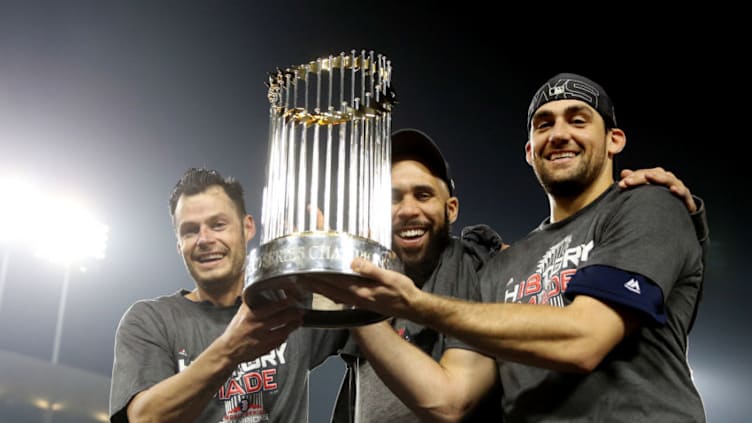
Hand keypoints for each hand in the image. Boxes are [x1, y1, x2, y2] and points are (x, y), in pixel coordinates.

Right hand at [221, 295, 302, 363]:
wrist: (228, 349)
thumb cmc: (236, 329)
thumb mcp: (242, 312)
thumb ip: (253, 302)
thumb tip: (262, 288)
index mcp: (251, 316)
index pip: (271, 307)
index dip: (285, 303)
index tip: (293, 299)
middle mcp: (256, 327)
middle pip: (280, 319)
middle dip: (293, 314)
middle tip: (301, 310)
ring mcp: (262, 339)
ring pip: (283, 331)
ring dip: (293, 325)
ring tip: (299, 320)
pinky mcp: (265, 349)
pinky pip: (280, 342)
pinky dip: (286, 336)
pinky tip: (289, 331)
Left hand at [299, 257, 421, 318]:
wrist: (412, 307)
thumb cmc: (403, 291)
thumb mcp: (389, 277)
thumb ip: (371, 269)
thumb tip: (353, 261)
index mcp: (359, 290)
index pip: (333, 279)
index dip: (318, 272)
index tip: (304, 268)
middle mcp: (355, 297)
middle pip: (327, 288)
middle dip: (312, 281)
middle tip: (296, 275)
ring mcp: (357, 301)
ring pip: (331, 294)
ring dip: (317, 288)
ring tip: (305, 282)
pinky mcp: (361, 302)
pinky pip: (340, 297)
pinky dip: (329, 293)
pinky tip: (326, 291)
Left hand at [618, 168, 696, 212]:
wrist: (682, 210)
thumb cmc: (661, 199)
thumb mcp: (648, 191)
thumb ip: (636, 181)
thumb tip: (624, 172)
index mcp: (657, 177)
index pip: (643, 174)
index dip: (632, 177)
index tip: (620, 184)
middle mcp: (667, 179)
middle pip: (653, 174)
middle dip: (639, 177)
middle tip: (627, 182)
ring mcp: (677, 186)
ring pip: (668, 179)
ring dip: (658, 178)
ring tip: (648, 176)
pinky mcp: (686, 197)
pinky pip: (684, 192)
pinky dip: (679, 190)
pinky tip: (673, 190)